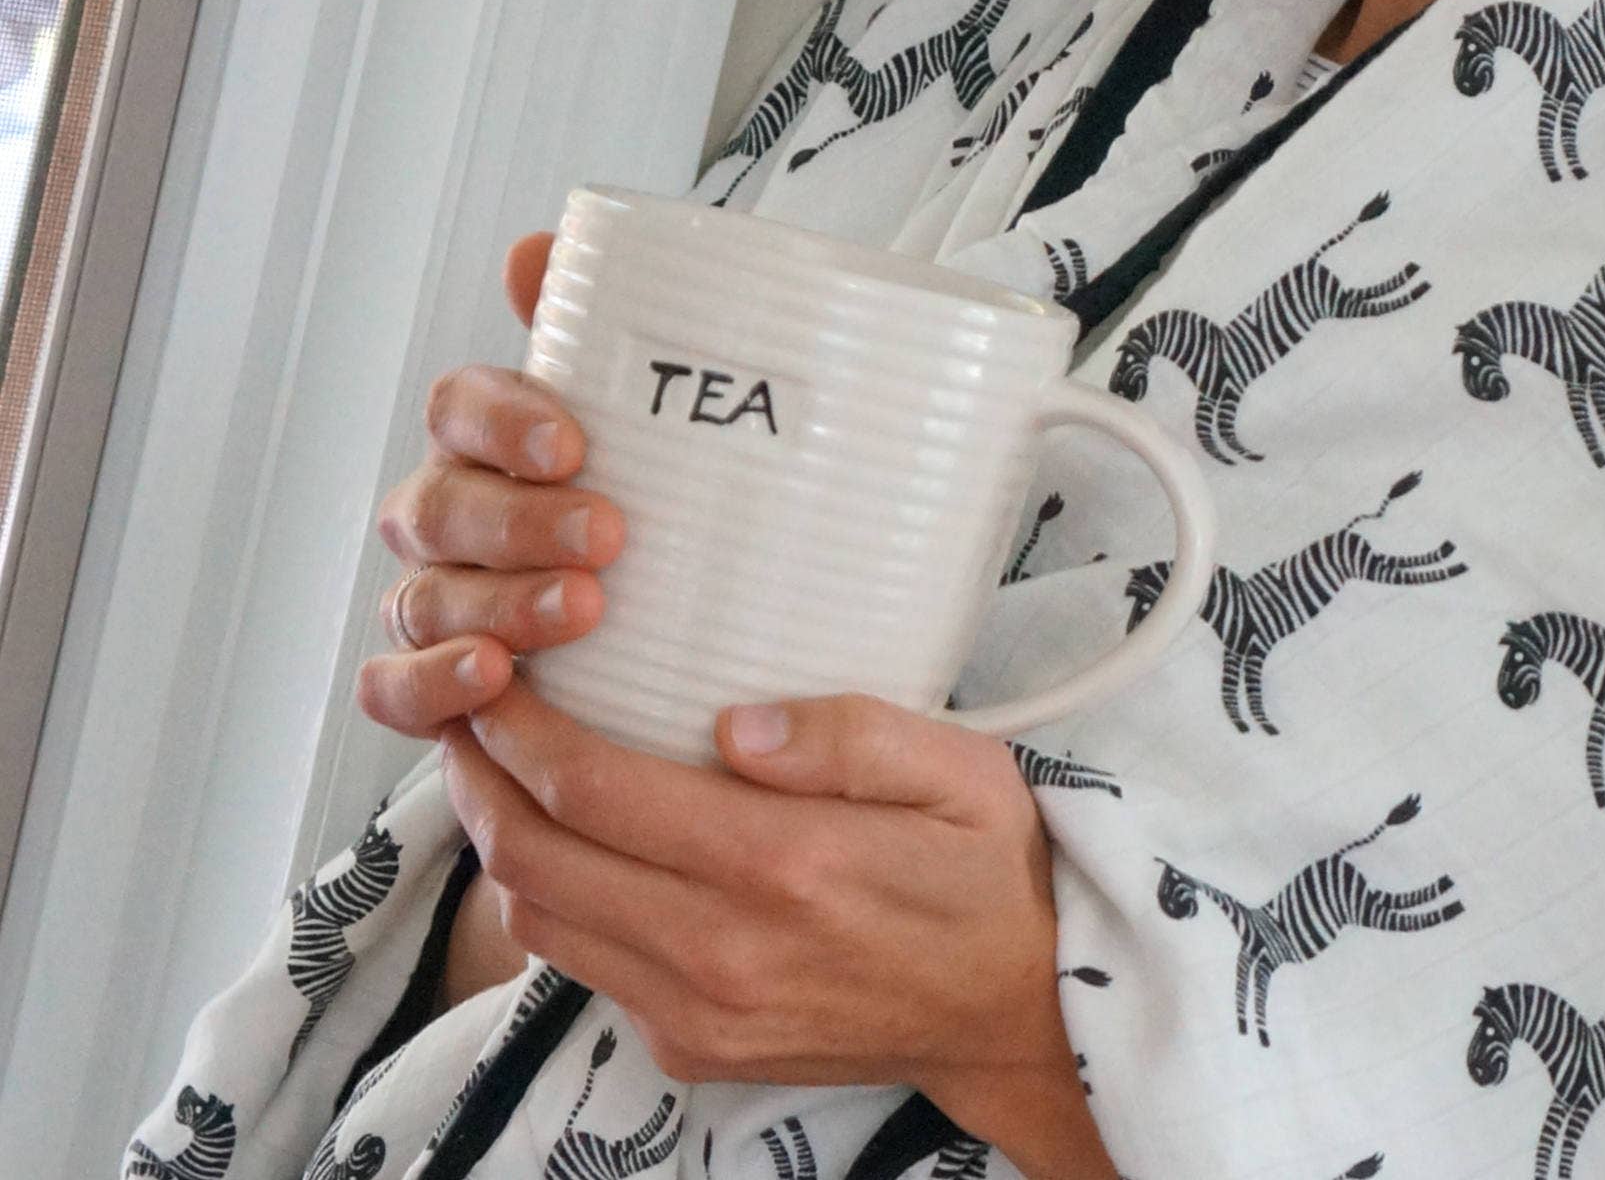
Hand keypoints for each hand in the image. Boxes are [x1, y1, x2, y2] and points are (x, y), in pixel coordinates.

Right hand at [356, 231, 626, 738]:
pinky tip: (494, 678)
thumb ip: (604, 331)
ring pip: (423, 595)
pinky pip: (391, 687)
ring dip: (499, 603)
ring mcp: (429, 596)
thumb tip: (536, 246)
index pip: (460, 405)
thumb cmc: (657, 498)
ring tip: (583, 612)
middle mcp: (444, 511)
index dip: (503, 420)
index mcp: (486, 437)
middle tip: (606, 535)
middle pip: (438, 506)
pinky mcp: (425, 682)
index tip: (575, 444)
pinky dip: (432, 683)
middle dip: (516, 521)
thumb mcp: (652, 417)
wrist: (681, 626)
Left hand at [442, 683, 1114, 1177]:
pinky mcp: (693, 1047)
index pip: (597, 793)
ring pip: (543, 924)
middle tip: (466, 712)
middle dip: (480, 780)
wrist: (1018, 1010)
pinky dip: (551, 900)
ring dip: (500, 843)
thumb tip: (736, 719)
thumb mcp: (959, 771)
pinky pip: (584, 968)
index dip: (522, 730)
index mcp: (784, 866)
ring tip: (496, 769)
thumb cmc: (988, 870)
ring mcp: (700, 1013)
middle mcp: (723, 952)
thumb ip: (848, 736)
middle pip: (539, 863)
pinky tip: (567, 843)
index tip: (497, 676)